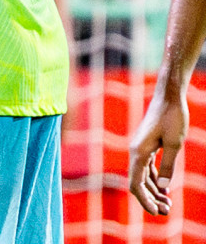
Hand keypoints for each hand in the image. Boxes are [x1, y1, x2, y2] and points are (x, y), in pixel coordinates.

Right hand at [129, 80, 187, 215]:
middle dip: (150, 199)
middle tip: (166, 212)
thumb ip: (168, 167)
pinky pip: (146, 168)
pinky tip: (164, 189)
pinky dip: (154, 180)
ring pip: (142, 176)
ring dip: (153, 191)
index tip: (157, 213)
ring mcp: (140, 148)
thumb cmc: (172, 117)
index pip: (136, 184)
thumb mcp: (175, 144)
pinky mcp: (146, 145)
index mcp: (138, 152)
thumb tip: (162, 189)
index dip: (144, 201)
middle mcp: (135, 151)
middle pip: (137, 182)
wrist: (168, 96)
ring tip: (168, 204)